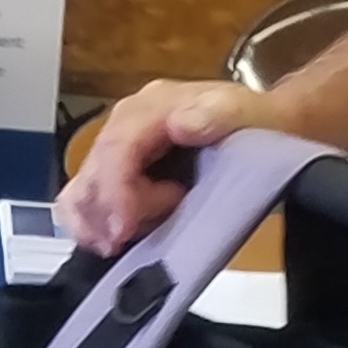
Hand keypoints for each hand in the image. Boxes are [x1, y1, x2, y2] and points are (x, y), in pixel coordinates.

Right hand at [57, 80, 266, 254]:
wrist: (265, 127)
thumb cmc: (257, 124)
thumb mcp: (252, 114)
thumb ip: (221, 115)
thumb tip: (181, 124)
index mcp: (155, 105)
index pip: (118, 145)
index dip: (115, 191)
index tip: (124, 229)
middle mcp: (128, 122)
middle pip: (95, 171)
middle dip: (111, 213)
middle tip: (142, 234)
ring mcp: (120, 147)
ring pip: (82, 188)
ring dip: (98, 222)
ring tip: (132, 238)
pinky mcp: (117, 171)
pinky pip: (84, 199)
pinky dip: (90, 224)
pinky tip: (110, 242)